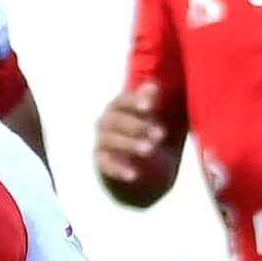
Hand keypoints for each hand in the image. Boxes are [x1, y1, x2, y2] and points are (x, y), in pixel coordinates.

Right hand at [94, 83, 178, 200]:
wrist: (131, 158)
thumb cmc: (142, 128)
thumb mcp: (148, 114)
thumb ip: (149, 100)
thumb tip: (153, 85)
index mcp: (116, 107)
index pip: (121, 101)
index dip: (133, 102)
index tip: (149, 106)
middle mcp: (105, 122)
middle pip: (117, 121)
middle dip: (138, 126)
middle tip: (161, 133)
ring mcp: (101, 141)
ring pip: (111, 141)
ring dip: (130, 144)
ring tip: (150, 149)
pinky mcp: (100, 161)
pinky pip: (106, 165)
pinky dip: (119, 169)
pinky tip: (134, 175)